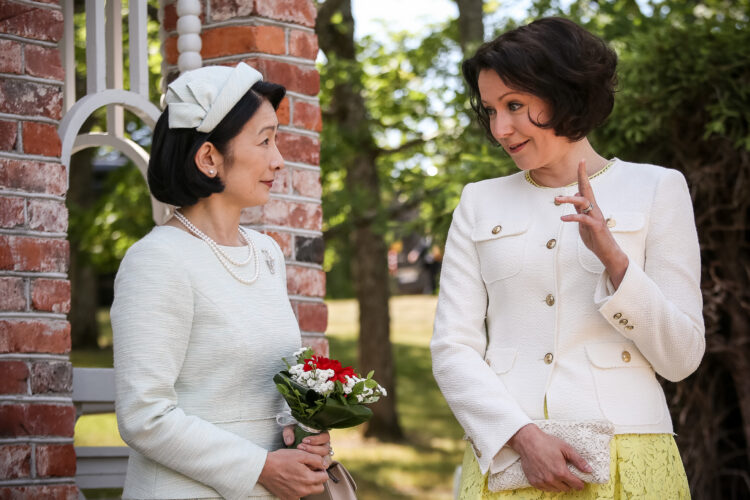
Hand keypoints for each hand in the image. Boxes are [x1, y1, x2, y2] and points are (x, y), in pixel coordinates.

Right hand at [258, 449, 328, 499]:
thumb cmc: (281, 459)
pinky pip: (298, 496)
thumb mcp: (301, 454)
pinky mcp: (287, 498)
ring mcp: (295, 495)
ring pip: (309, 492)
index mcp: (308, 479)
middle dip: (317, 479)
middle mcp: (303, 490)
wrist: (264, 468)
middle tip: (309, 471)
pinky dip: (298, 490)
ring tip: (299, 475)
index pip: (324, 477)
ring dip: (308, 485)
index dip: (321, 470)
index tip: (315, 467)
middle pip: (319, 488)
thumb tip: (324, 464)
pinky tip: (292, 481)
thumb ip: (316, 459)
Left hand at [282, 425, 333, 467]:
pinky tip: (301, 463)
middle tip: (300, 447)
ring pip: (322, 459)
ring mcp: (321, 456)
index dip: (316, 439)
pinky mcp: (317, 463)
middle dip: (312, 449)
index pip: (325, 437)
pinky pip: (317, 467)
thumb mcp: (290, 429)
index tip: (304, 440)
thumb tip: (290, 442)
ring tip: (299, 454)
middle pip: (325, 450)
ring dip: (311, 457)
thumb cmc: (294, 433)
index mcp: (322, 435)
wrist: (291, 442)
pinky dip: (310, 465)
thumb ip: (289, 433)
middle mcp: (324, 446)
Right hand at [508, 424, 590, 492]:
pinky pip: (545, 489)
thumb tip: (589, 470)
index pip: (576, 485)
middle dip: (569, 483)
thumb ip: (578, 460)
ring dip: (559, 484)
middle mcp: (551, 479)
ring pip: (556, 490)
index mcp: (561, 472)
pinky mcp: (533, 482)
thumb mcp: (565, 448)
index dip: (580, 483)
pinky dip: (548, 484)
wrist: (527, 441)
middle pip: (566, 488)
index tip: (579, 480)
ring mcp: (541, 481)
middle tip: (566, 474)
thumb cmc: (546, 443)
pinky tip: (548, 475)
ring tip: (556, 473)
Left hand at [558, 159, 628, 288]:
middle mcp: (595, 208)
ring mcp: (596, 217)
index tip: (581, 161)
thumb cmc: (594, 237)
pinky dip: (572, 217)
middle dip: (583, 175)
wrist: (607, 252)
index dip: (583, 175)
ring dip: (570, 199)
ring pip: (584, 201)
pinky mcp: (596, 226)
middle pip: (588, 189)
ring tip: (557, 199)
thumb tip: (575, 197)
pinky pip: (583, 218)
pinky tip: (563, 219)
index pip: (586, 188)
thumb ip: (579, 210)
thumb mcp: (583, 222)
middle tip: (579, 163)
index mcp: (591, 207)